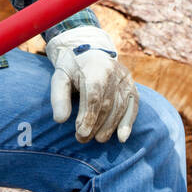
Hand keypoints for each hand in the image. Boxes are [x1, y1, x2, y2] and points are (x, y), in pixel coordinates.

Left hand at [45, 25, 138, 142]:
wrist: (90, 52)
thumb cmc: (72, 68)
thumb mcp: (60, 77)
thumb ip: (58, 97)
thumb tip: (60, 120)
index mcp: (95, 67)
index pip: (94, 95)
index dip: (89, 116)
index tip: (81, 132)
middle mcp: (114, 72)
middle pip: (107, 104)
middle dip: (96, 124)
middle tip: (83, 139)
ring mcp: (125, 79)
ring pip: (120, 107)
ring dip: (109, 127)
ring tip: (98, 139)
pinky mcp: (132, 86)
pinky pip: (133, 106)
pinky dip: (128, 123)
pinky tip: (122, 137)